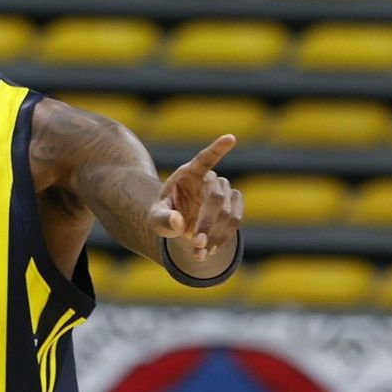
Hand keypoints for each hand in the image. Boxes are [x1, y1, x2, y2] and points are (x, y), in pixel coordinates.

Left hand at [149, 134, 242, 263]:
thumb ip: (162, 219)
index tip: (230, 138)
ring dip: (216, 235)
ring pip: (229, 213)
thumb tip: (178, 222)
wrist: (177, 222)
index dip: (217, 149)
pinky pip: (236, 221)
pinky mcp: (233, 205)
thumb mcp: (155, 218)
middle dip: (208, 223)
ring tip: (200, 253)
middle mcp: (209, 179)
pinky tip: (209, 250)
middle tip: (196, 244)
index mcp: (188, 174)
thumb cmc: (164, 214)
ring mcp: (224, 191)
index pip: (205, 158)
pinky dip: (224, 238)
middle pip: (216, 198)